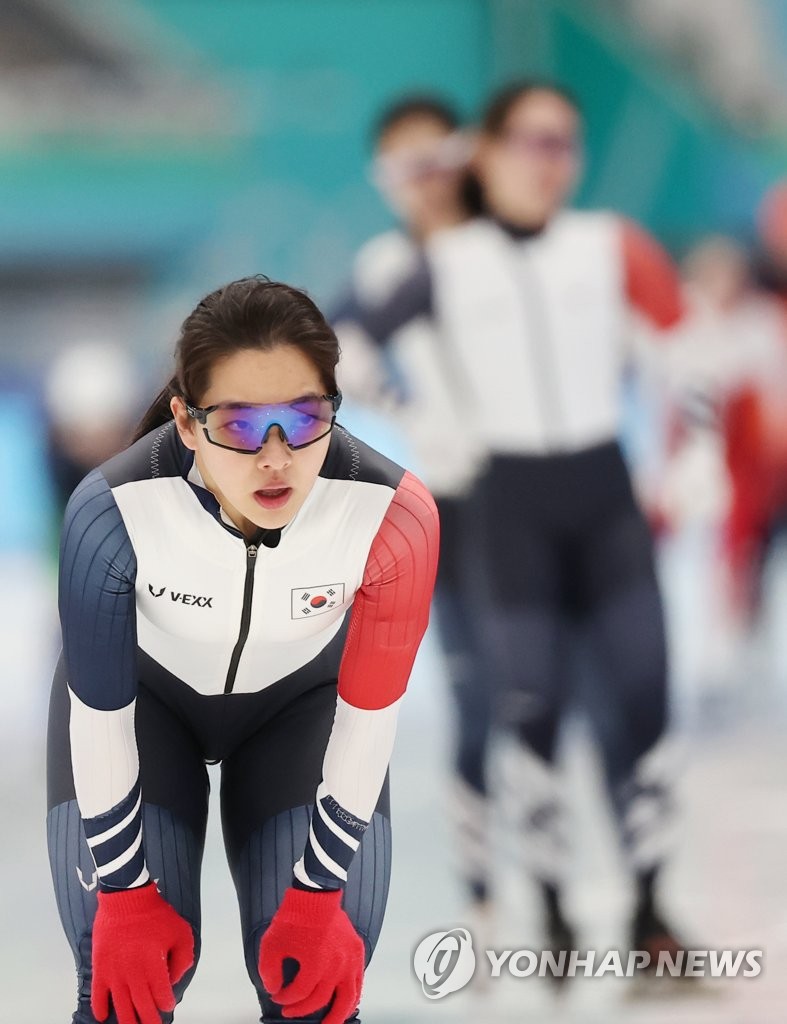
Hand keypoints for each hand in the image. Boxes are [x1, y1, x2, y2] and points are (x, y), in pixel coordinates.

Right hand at [91, 882, 193, 1023]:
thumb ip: (183, 958)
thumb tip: (174, 978)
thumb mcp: (181, 932)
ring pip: (121, 1006)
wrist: (127, 899)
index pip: (161, 996)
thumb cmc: (155, 914)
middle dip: (148, 1020)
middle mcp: (134, 974)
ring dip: (127, 1020)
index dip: (165, 1004)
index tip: (167, 1007)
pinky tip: (103, 1017)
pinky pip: (98, 994)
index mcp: (154, 966)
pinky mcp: (100, 967)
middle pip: (142, 1006)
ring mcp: (115, 973)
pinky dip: (100, 1008)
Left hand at [259, 887, 364, 1023]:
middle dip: (305, 1012)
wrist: (316, 894)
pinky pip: (359, 980)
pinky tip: (348, 1001)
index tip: (278, 995)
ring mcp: (349, 960)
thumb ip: (270, 971)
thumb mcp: (272, 944)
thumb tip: (274, 987)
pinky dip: (354, 995)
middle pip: (322, 1002)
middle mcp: (335, 967)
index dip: (285, 999)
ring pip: (348, 998)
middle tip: (293, 1016)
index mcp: (315, 966)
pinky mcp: (357, 951)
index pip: (299, 994)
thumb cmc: (296, 917)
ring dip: (339, 1014)